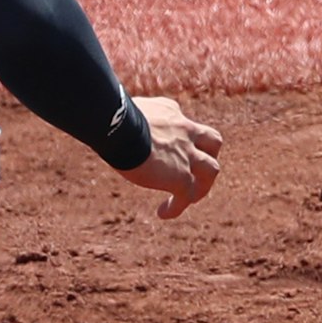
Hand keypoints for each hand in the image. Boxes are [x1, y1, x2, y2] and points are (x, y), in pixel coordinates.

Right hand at [121, 96, 222, 218]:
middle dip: (207, 155)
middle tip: (191, 171)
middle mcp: (185, 131)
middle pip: (212, 140)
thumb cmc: (111, 116)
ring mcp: (186, 154)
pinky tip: (163, 213)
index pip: (183, 124)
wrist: (119, 127)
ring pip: (211, 169)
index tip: (160, 147)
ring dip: (202, 185)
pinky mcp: (180, 176)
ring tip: (187, 198)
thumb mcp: (121, 109)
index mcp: (170, 113)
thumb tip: (109, 116)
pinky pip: (187, 196)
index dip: (177, 137)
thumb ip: (125, 114)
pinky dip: (177, 207)